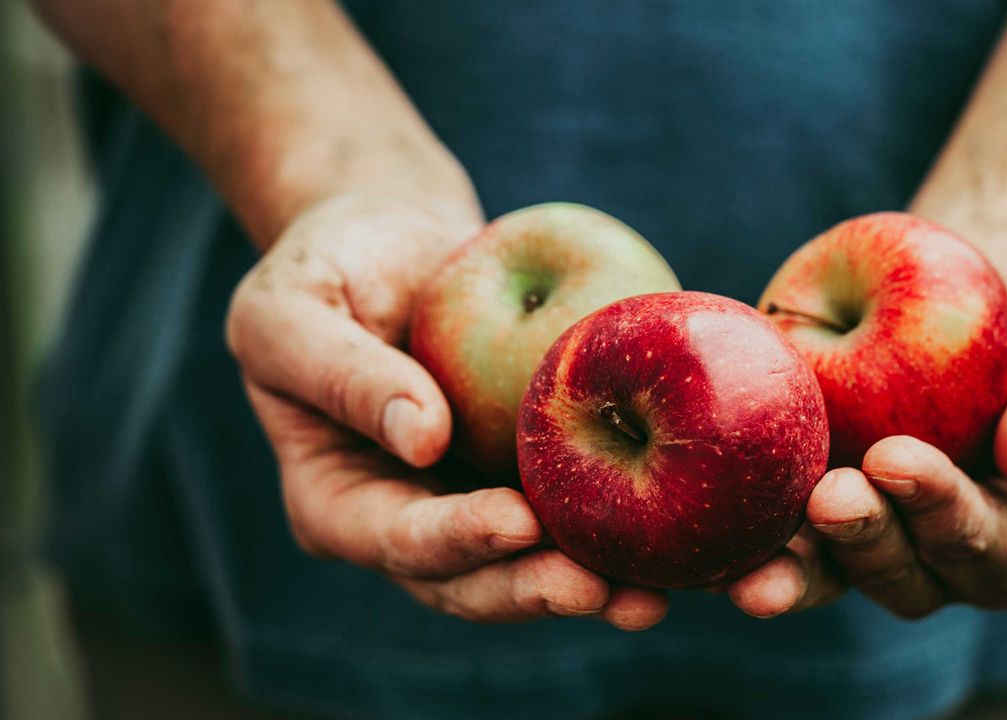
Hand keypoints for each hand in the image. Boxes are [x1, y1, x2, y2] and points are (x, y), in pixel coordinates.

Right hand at [226, 193, 667, 628]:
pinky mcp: (527, 473)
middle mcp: (408, 518)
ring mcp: (471, 501)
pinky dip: (620, 528)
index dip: (454, 539)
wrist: (392, 241)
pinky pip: (573, 507)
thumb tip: (422, 438)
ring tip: (651, 597)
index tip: (515, 521)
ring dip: (590, 584)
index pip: (395, 538)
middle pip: (471, 579)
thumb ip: (342, 373)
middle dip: (534, 589)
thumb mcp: (291, 309)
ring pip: (530, 563)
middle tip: (602, 590)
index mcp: (338, 501)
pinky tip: (676, 535)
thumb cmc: (325, 266)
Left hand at [727, 235, 1006, 617]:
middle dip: (864, 545)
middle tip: (831, 495)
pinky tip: (707, 515)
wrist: (981, 268)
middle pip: (901, 578)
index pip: (984, 550)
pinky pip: (769, 519)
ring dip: (794, 566)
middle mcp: (933, 541)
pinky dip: (738, 525)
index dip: (943, 517)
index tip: (900, 460)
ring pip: (827, 570)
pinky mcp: (803, 477)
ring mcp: (864, 516)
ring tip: (758, 551)